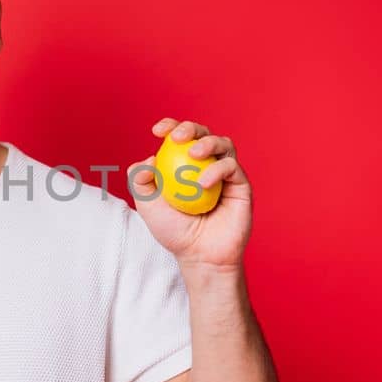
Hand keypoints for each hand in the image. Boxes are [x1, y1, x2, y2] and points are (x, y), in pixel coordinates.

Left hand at [128, 117, 251, 270]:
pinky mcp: (241, 185)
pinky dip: (217, 169)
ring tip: (194, 153)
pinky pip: (232, 167)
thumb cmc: (173, 230)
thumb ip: (140, 180)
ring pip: (223, 143)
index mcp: (185, 163)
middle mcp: (207, 164)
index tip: (157, 130)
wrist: (200, 255)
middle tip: (177, 137)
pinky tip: (203, 182)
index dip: (170, 125)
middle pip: (203, 132)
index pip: (180, 137)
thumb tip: (147, 158)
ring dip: (207, 142)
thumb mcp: (147, 205)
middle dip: (190, 127)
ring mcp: (226, 173)